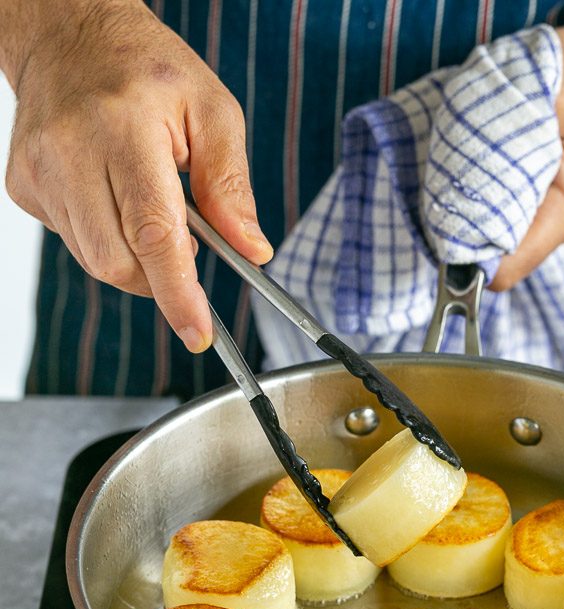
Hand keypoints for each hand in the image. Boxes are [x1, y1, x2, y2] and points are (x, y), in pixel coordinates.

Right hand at [4, 0, 271, 350]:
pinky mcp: (23, 186)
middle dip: (160, 277)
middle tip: (185, 245)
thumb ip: (232, 187)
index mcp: (124, 128)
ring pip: (95, 261)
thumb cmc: (147, 71)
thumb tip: (253, 252)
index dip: (178, 292)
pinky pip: (74, 243)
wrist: (68, 35)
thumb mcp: (213, 112)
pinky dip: (105, 238)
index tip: (198, 332)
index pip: (152, 232)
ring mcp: (39, 170)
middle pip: (118, 262)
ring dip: (135, 258)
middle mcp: (71, 150)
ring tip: (148, 206)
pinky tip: (111, 196)